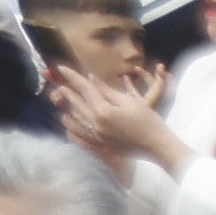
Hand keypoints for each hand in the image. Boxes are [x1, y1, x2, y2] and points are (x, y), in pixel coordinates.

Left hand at [49, 58, 175, 166]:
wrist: (158, 147)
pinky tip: (69, 119)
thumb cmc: (148, 121)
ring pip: (75, 119)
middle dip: (66, 90)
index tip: (61, 67)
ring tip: (64, 97)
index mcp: (104, 112)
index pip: (84, 89)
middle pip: (76, 104)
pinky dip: (73, 125)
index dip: (72, 77)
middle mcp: (97, 125)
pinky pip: (80, 134)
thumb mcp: (130, 101)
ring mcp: (97, 137)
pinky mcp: (101, 145)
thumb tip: (90, 78)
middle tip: (57, 80)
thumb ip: (107, 90)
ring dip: (68, 106)